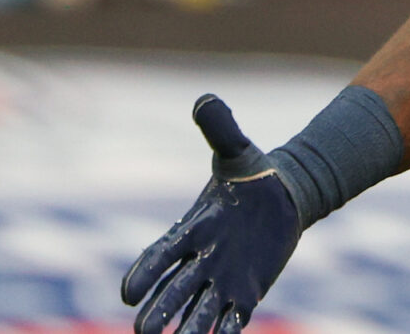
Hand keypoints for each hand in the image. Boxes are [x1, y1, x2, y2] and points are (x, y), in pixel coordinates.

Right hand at [122, 96, 303, 333]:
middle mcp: (201, 258)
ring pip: (200, 309)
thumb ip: (220, 130)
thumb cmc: (250, 174)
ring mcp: (222, 277)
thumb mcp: (237, 150)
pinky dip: (225, 331)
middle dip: (160, 309)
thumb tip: (205, 99)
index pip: (161, 252)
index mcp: (192, 227)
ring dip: (186, 329)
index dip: (145, 271)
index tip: (127, 292)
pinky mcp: (247, 290)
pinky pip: (234, 317)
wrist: (282, 194)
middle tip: (142, 332)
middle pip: (174, 288)